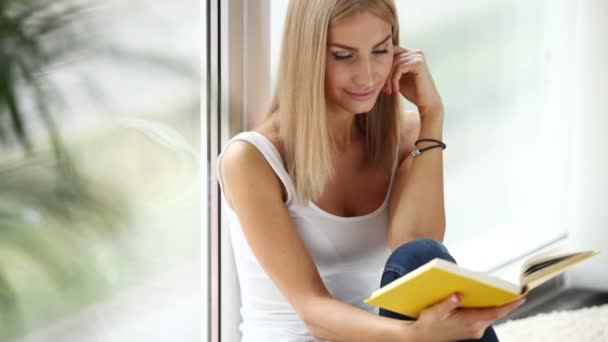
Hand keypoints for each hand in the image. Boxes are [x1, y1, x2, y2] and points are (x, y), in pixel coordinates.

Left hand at [383, 46, 443, 118]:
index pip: (391, 52)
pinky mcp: (419, 63)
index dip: (384, 66)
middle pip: (391, 58)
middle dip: (385, 75)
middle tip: (385, 90)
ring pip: (394, 64)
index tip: (381, 82)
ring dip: (389, 80)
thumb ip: (390, 68)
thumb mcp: (397, 77)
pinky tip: (396, 90)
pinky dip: (394, 80)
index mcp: (411, 53)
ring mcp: (418, 56)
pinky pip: (399, 68)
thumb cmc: (412, 91)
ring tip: (389, 91)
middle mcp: (416, 52)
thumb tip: (372, 62)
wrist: (426, 102)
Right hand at [410, 293, 526, 340]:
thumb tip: (458, 295)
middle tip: (514, 290)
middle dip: (505, 302)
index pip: (495, 312)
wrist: (422, 337)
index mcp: (469, 322)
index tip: (521, 297)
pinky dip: (487, 309)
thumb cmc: (428, 323)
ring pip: (491, 315)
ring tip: (500, 292)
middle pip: (496, 313)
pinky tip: (484, 300)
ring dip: (496, 305)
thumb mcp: (434, 312)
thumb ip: (447, 303)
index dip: (510, 305)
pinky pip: (485, 318)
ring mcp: (475, 330)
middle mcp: (475, 327)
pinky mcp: (472, 330)